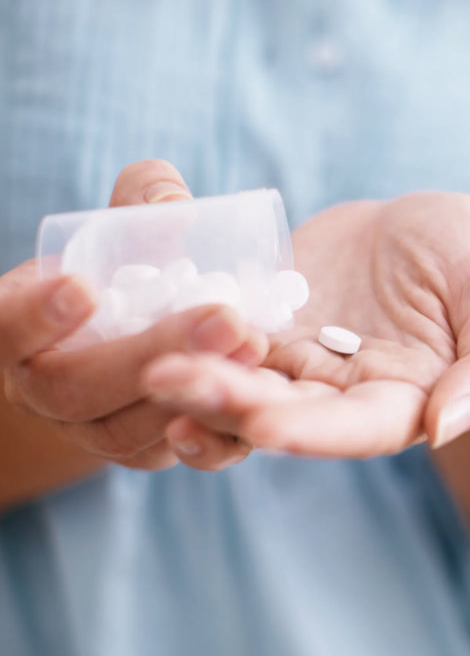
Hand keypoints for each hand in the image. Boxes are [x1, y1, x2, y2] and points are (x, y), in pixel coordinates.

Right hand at [1, 161, 266, 469]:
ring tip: (252, 344)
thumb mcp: (116, 232)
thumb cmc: (115, 271)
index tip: (81, 286)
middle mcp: (38, 390)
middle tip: (223, 318)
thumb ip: (139, 206)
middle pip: (75, 388)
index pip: (4, 328)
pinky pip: (172, 454)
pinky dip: (216, 428)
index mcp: (12, 329)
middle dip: (150, 353)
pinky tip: (258, 390)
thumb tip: (175, 201)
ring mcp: (88, 431)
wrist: (122, 344)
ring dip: (193, 389)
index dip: (35, 314)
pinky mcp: (141, 453)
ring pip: (126, 430)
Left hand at [144, 192, 469, 465]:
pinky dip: (188, 339)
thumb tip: (445, 428)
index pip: (359, 429)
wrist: (419, 226)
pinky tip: (151, 327)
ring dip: (197, 382)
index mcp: (406, 401)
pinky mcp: (261, 327)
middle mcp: (342, 397)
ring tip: (153, 366)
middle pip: (285, 413)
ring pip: (242, 384)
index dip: (314, 431)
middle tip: (172, 381)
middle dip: (230, 404)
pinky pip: (219, 339)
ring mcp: (296, 364)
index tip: (266, 424)